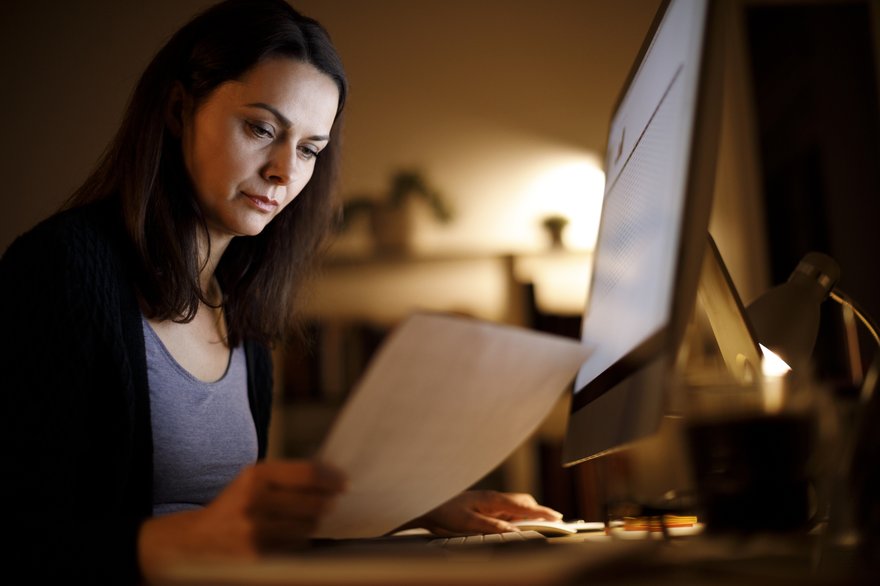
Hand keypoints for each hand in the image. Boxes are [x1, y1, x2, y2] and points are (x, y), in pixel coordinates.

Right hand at [138, 460, 344, 580]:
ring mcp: (255, 530)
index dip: (332, 478)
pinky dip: (300, 539)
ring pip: (308, 526)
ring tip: (308, 518)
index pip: (308, 474)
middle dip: (328, 502)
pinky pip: (295, 546)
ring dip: (314, 522)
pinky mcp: (257, 554)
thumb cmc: (234, 506)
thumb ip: (288, 476)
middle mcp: (254, 501)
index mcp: (255, 476)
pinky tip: (291, 534)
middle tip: (333, 501)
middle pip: (313, 502)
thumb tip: (332, 479)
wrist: (197, 541)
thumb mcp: (254, 480)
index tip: (344, 482)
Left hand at [411, 490, 562, 535]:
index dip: (541, 512)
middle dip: (539, 511)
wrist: (428, 503)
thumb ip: (492, 526)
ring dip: (529, 514)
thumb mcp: (467, 523)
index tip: (557, 518)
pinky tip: (518, 525)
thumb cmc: (445, 511)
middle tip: (555, 522)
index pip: (523, 506)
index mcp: (492, 500)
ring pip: (516, 507)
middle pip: (523, 503)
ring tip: (543, 523)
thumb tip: (513, 531)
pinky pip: (507, 511)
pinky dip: (517, 517)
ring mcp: (490, 502)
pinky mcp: (485, 507)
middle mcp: (494, 499)